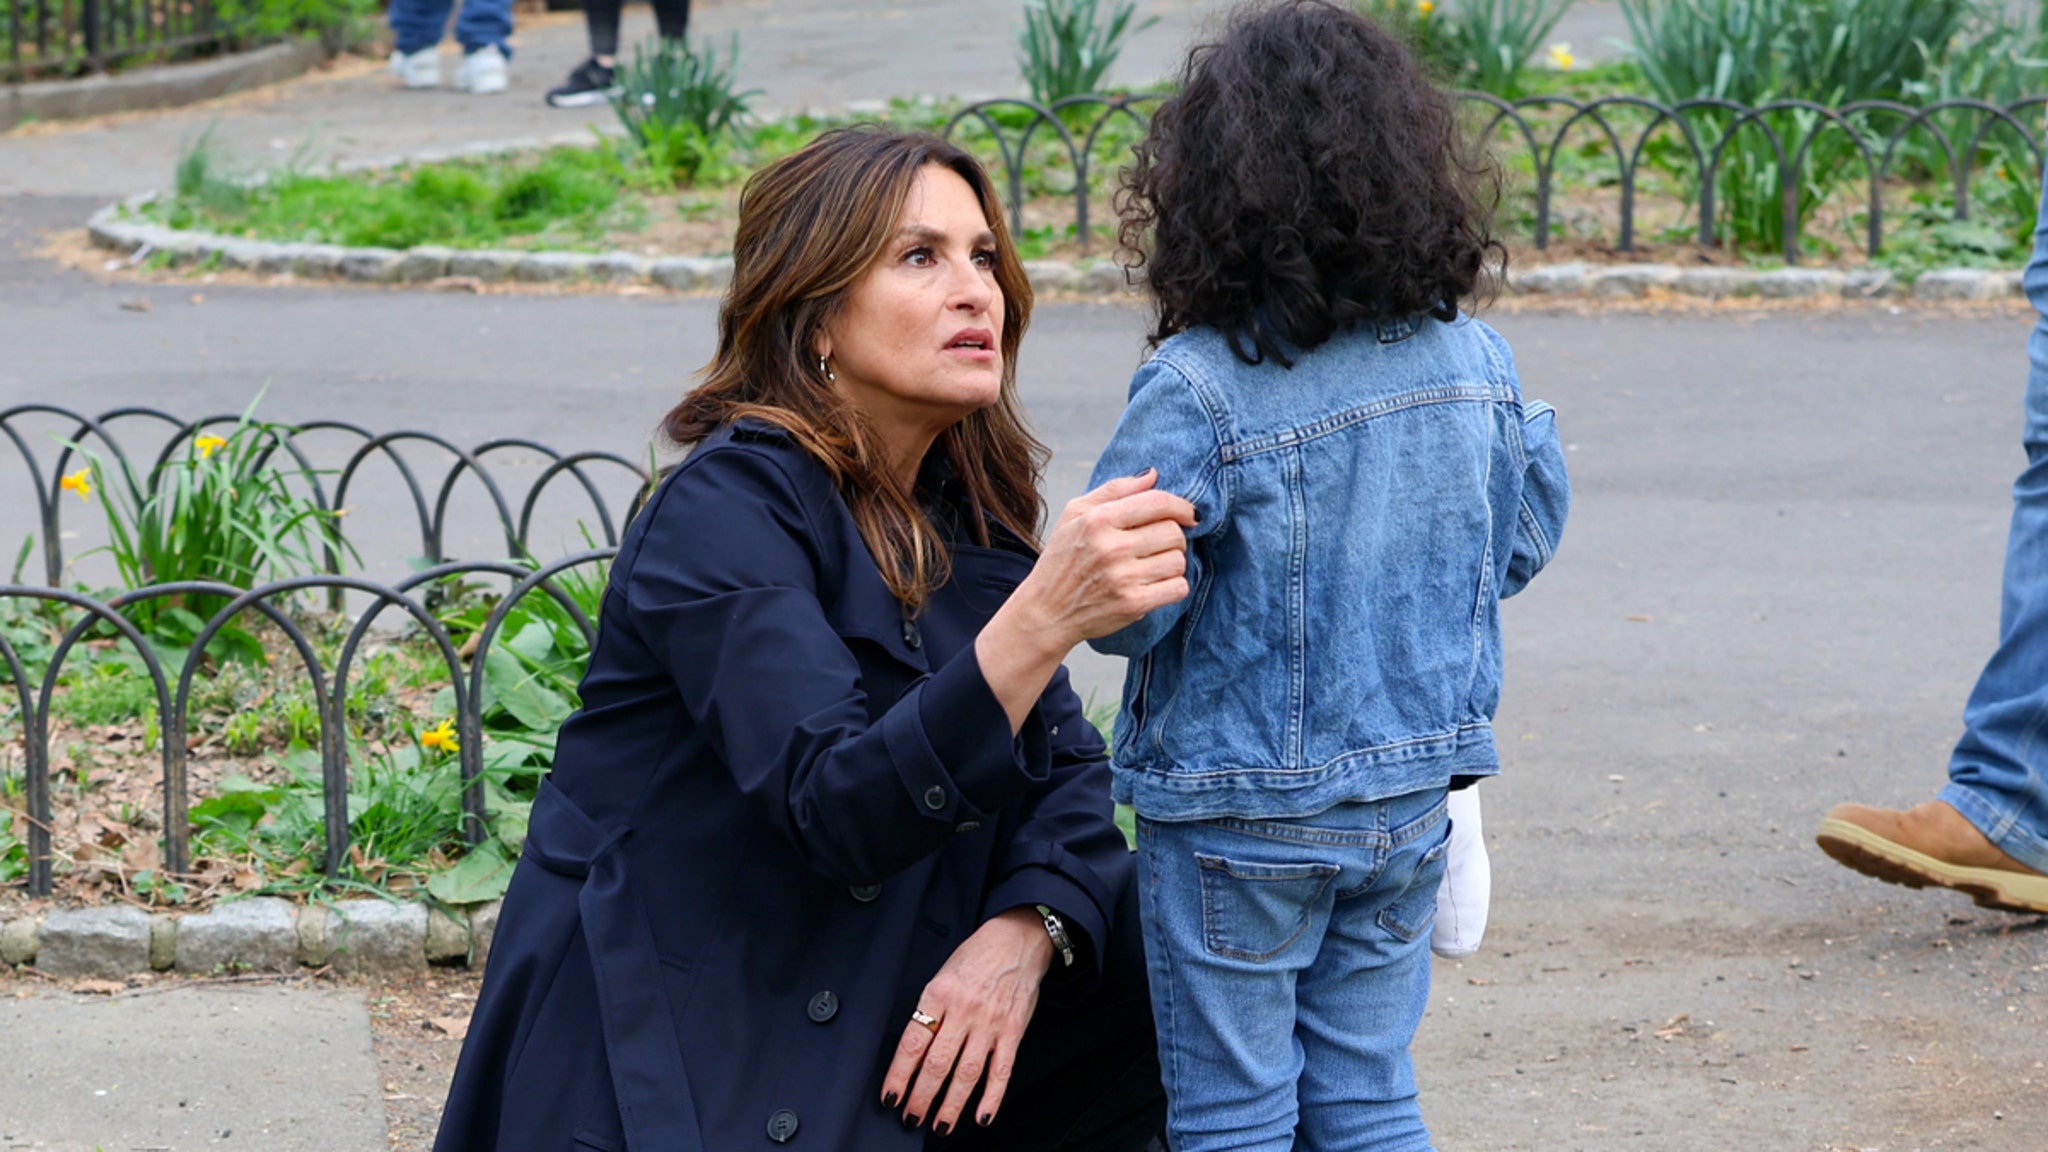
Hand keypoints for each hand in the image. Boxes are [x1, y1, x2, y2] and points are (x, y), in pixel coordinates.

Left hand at [880, 908, 1054, 1135]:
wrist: (1018, 939)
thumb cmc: (978, 956)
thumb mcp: (943, 974)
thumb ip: (931, 1010)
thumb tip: (915, 1049)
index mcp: (939, 993)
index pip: (912, 1042)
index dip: (899, 1074)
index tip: (891, 1095)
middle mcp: (964, 1010)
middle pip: (937, 1064)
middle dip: (921, 1097)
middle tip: (912, 1117)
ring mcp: (990, 1023)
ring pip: (967, 1073)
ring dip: (951, 1105)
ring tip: (940, 1124)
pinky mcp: (1013, 1031)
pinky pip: (1001, 1071)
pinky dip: (992, 1098)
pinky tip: (981, 1115)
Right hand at [973, 469, 1195, 730]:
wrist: (1046, 612)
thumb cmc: (1061, 560)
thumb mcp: (1075, 514)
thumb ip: (1114, 490)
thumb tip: (1153, 474)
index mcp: (1098, 519)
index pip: (1158, 502)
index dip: (1181, 506)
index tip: (1188, 515)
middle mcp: (1111, 547)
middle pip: (1173, 532)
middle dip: (1175, 537)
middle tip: (1161, 544)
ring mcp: (1122, 578)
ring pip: (1178, 561)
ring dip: (1172, 563)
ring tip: (1153, 566)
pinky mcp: (1132, 604)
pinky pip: (1178, 588)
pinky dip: (1174, 586)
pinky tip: (1156, 585)